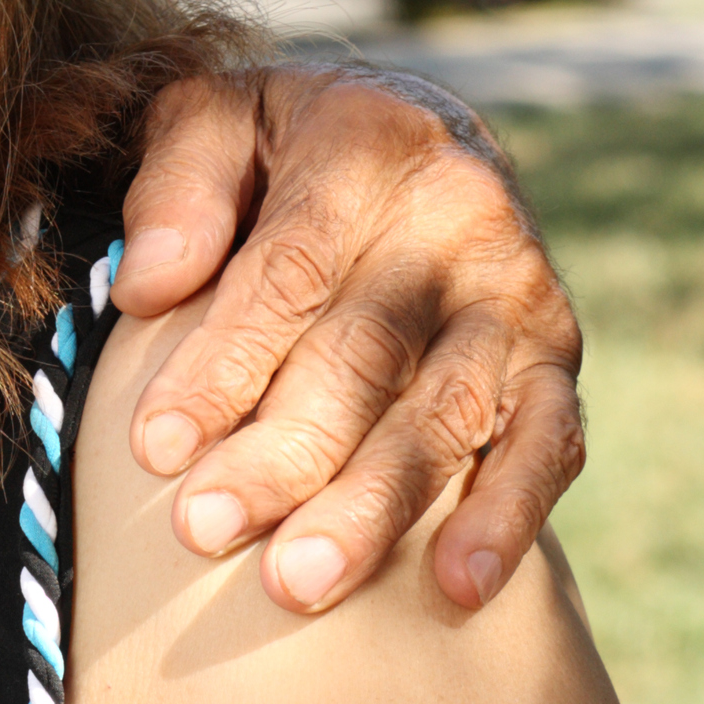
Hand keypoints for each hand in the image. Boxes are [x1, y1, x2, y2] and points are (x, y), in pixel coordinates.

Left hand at [110, 64, 581, 616]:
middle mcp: (459, 216)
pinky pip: (546, 441)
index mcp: (367, 144)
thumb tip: (146, 287)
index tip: (155, 446)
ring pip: (447, 410)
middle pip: (365, 353)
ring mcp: (518, 290)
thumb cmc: (280, 145)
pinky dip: (508, 516)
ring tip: (300, 582)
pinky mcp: (557, 352)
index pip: (289, 271)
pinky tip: (457, 586)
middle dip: (282, 453)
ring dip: (374, 506)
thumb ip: (177, 188)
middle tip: (204, 528)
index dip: (222, 363)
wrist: (414, 130)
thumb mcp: (214, 118)